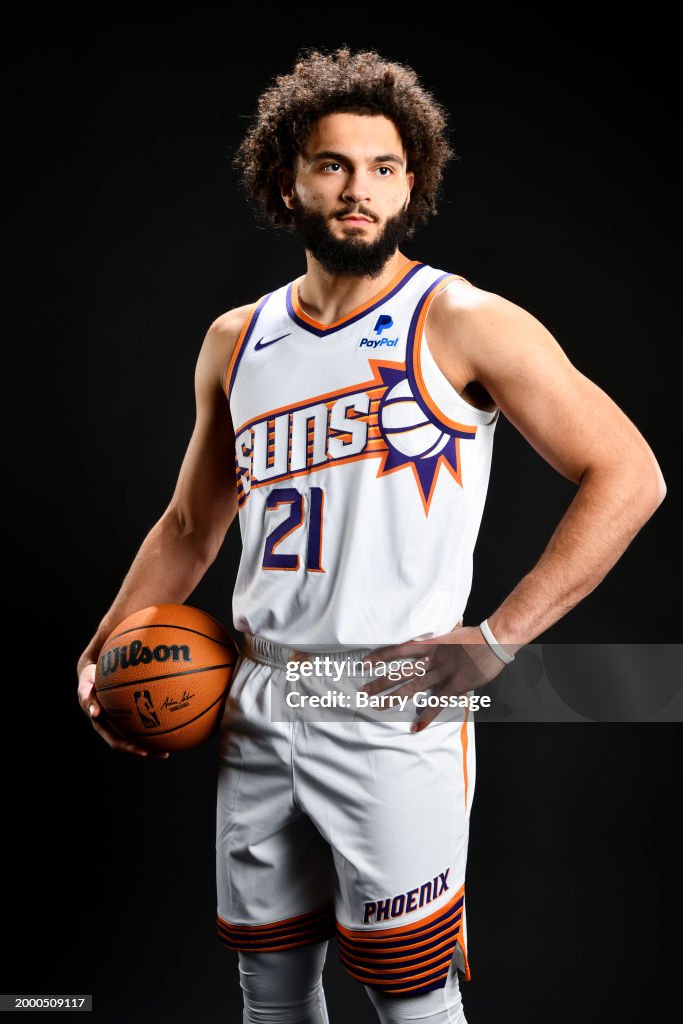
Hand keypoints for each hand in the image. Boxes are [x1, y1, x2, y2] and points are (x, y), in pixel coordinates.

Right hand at [77, 659, 168, 757]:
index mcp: (103, 726)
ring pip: (140, 733)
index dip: (131, 749)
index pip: (117, 742)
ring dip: (155, 740)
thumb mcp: (85, 687)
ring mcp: (122, 719)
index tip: (144, 752)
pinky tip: (173, 717)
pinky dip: (157, 720)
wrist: (92, 671)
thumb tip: (94, 714)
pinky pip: (143, 718)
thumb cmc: (90, 679)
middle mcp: (113, 726)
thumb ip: (87, 698)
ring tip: (172, 744)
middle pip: (132, 743)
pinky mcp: (130, 711)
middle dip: (148, 749)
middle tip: (164, 753)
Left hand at [359, 624, 508, 732]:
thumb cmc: (476, 635)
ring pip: (414, 687)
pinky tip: (415, 726)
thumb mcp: (454, 631)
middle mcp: (432, 660)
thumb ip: (445, 633)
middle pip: (401, 672)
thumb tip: (447, 625)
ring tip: (378, 707)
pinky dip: (426, 716)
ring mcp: (443, 673)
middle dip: (381, 682)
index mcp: (430, 645)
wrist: (495, 640)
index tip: (364, 663)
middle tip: (363, 692)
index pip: (399, 650)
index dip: (380, 657)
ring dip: (395, 698)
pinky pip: (438, 703)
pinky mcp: (455, 686)